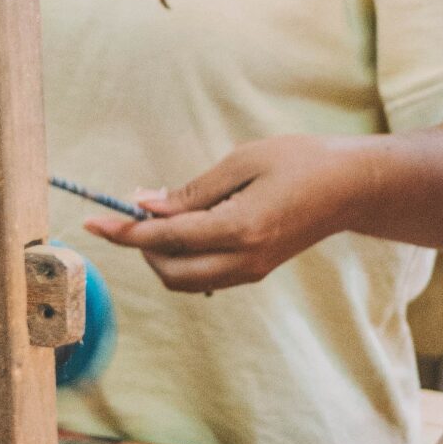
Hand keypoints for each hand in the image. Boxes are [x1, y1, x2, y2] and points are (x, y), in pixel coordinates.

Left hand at [83, 135, 373, 293]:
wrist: (350, 187)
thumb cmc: (298, 161)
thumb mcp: (241, 161)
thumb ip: (192, 191)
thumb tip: (145, 204)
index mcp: (240, 229)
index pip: (167, 239)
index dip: (125, 232)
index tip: (92, 222)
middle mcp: (245, 260)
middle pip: (171, 273)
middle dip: (141, 248)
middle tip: (127, 217)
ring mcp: (253, 271)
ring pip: (187, 282)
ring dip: (161, 257)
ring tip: (157, 220)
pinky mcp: (257, 271)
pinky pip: (207, 277)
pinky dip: (184, 260)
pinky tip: (183, 231)